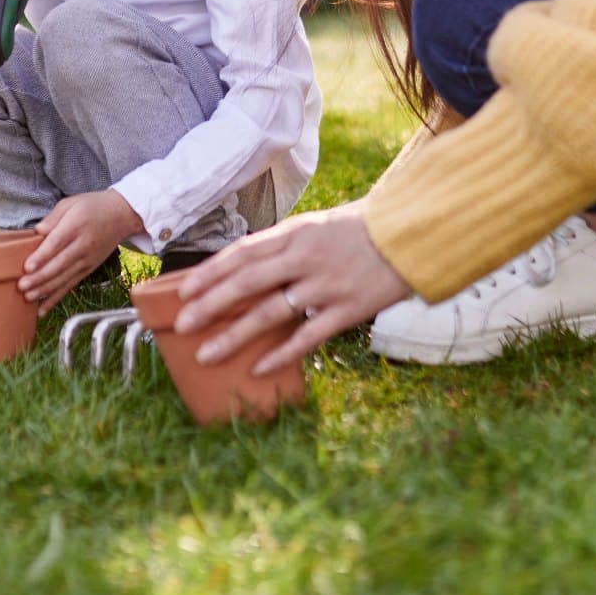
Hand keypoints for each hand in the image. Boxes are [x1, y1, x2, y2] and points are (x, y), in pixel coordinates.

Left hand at [18, 189, 142, 314]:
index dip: (42, 256)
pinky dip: (56, 298)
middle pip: (60, 264)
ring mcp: (88, 259)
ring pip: (64, 278)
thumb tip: (38, 231)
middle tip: (22, 286)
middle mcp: (84, 244)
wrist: (122, 215)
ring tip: (28, 297)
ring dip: (46, 289)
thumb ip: (54, 217)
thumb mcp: (72, 203)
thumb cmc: (93, 207)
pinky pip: (71, 285)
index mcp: (77, 225)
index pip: (58, 242)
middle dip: (40, 277)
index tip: (27, 267)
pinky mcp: (89, 269)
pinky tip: (42, 309)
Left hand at [172, 201, 410, 373]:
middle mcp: (306, 257)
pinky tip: (258, 369)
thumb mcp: (320, 225)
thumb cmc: (362, 230)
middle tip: (183, 324)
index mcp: (297, 232)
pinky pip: (307, 336)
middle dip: (210, 304)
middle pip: (248, 282)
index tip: (184, 289)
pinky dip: (280, 354)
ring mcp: (326, 285)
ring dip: (234, 335)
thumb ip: (287, 245)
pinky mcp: (348, 309)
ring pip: (269, 313)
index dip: (212, 271)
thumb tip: (246, 268)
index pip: (244, 251)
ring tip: (206, 354)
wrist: (413, 232)